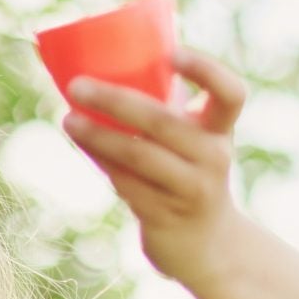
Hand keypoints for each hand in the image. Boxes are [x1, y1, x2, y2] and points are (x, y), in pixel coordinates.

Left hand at [59, 48, 249, 287]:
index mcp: (220, 130)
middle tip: (77, 85)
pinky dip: (100, 160)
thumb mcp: (191, 141)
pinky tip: (80, 143)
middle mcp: (213, 158)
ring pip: (138, 156)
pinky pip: (125, 181)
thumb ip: (163, 109)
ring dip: (97, 136)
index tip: (172, 54)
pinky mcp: (165, 215)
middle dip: (115, 100)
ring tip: (68, 119)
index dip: (206, 70)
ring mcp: (190, 189)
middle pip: (163, 122)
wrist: (205, 245)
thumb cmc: (187, 174)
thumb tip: (101, 67)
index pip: (231, 94)